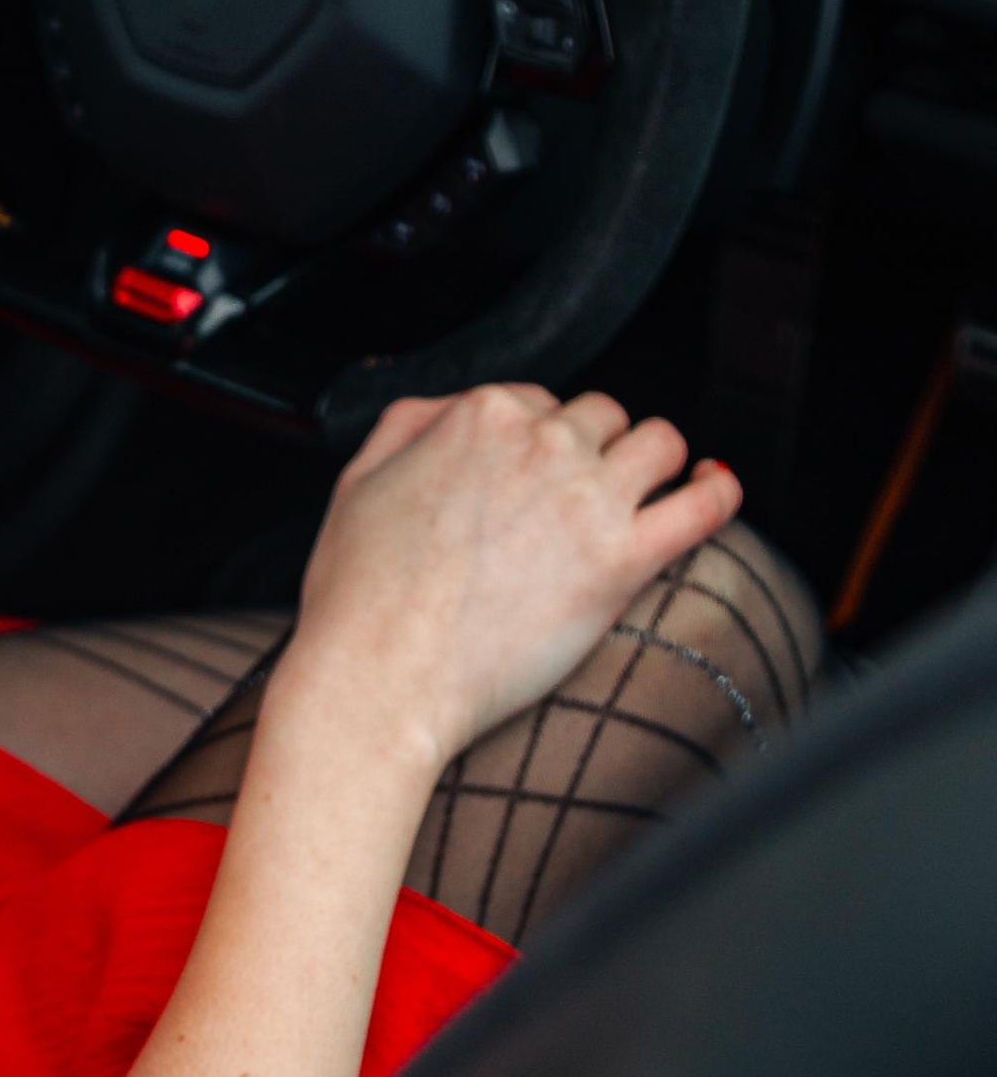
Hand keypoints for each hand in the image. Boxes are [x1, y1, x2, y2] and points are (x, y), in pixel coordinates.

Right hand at [277, 384, 742, 782]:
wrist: (382, 676)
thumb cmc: (362, 595)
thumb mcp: (357, 479)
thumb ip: (408, 425)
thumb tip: (447, 410)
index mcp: (480, 416)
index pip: (540, 399)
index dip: (538, 438)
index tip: (534, 474)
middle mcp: (542, 443)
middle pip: (604, 417)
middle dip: (596, 447)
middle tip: (578, 495)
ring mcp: (588, 499)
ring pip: (661, 443)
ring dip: (656, 463)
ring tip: (647, 492)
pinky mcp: (622, 560)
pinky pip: (703, 506)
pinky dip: (719, 493)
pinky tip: (715, 492)